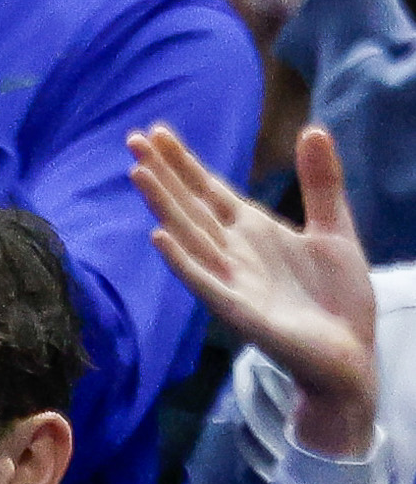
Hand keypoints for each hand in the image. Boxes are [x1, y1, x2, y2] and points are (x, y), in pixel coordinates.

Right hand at [134, 122, 381, 457]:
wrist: (351, 355)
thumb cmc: (339, 299)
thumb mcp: (335, 229)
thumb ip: (320, 182)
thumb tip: (312, 129)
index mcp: (253, 231)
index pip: (209, 190)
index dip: (184, 161)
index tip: (155, 132)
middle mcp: (234, 252)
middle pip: (191, 206)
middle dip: (163, 174)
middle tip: (132, 140)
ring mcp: (232, 281)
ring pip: (189, 236)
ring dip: (163, 206)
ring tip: (138, 174)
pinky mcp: (239, 311)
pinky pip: (204, 282)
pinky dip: (181, 260)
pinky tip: (159, 237)